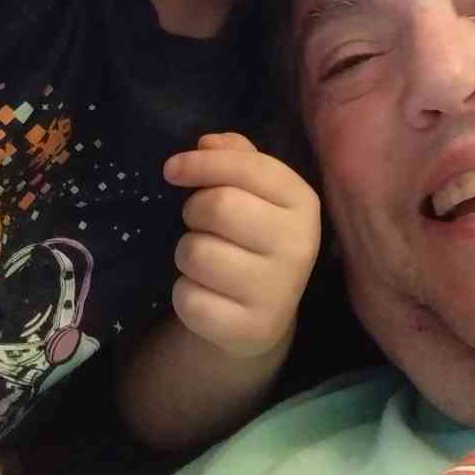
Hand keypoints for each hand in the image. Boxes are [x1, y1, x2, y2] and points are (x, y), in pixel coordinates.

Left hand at [163, 133, 319, 358]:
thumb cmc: (251, 235)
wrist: (261, 314)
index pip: (248, 167)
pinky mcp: (251, 331)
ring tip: (205, 259)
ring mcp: (278, 292)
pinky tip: (206, 293)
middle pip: (219, 206)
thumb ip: (235, 156)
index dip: (202, 163)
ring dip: (186, 253)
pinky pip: (189, 299)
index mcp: (303, 202)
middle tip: (199, 222)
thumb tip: (206, 144)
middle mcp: (300, 245)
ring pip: (197, 253)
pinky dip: (185, 293)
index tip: (172, 169)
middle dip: (194, 211)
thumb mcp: (253, 191)